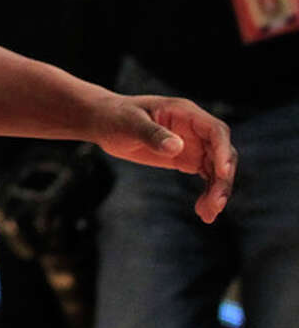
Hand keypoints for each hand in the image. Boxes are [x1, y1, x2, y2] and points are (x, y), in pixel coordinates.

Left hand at [90, 93, 236, 222]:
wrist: (105, 122)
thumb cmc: (116, 117)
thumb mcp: (130, 124)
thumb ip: (152, 134)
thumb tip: (177, 147)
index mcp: (185, 113)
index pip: (215, 131)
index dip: (223, 151)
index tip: (222, 173)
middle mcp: (195, 129)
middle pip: (222, 153)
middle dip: (222, 179)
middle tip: (215, 205)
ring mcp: (193, 144)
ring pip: (217, 169)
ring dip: (217, 191)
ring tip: (208, 215)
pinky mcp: (187, 159)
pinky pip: (207, 177)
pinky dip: (208, 193)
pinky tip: (202, 211)